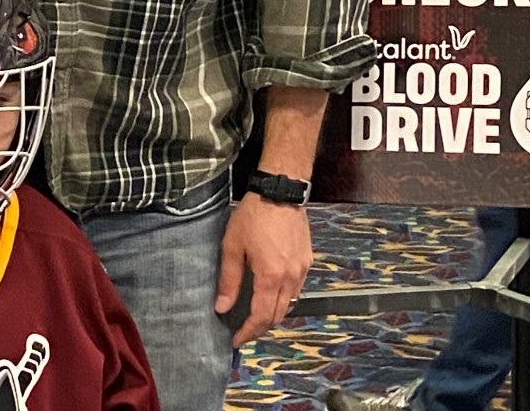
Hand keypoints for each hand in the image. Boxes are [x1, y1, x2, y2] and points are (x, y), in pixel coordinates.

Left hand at [215, 193, 311, 345]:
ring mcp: (302, 269)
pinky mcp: (307, 260)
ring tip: (257, 316)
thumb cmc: (254, 215)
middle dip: (260, 328)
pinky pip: (297, 289)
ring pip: (290, 304)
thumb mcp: (233, 245)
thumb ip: (229, 279)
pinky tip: (273, 294)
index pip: (261, 316)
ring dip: (274, 315)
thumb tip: (222, 308)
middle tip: (245, 331)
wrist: (281, 189)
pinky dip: (285, 300)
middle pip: (278, 315)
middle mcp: (290, 277)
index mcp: (270, 276)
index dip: (248, 332)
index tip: (236, 339)